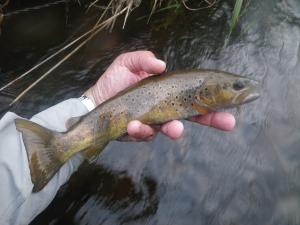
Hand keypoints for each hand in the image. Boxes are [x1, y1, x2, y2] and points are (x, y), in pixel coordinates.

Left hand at [84, 51, 235, 140]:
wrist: (96, 101)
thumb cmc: (114, 81)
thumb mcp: (127, 63)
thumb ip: (143, 60)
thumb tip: (162, 65)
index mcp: (168, 93)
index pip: (195, 97)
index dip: (213, 100)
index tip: (231, 103)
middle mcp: (165, 109)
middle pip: (194, 116)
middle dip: (212, 120)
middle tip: (228, 123)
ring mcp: (154, 122)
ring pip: (171, 129)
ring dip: (174, 129)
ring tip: (174, 128)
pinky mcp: (140, 132)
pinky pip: (145, 134)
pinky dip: (141, 130)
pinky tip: (134, 124)